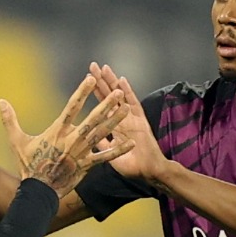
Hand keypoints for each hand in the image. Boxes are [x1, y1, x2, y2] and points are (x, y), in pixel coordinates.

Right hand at [0, 76, 131, 195]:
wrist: (37, 191)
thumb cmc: (27, 165)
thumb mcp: (17, 141)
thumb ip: (10, 120)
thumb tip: (0, 101)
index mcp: (57, 131)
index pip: (72, 106)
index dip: (82, 91)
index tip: (91, 78)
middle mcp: (72, 140)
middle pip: (93, 119)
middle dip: (107, 104)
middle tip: (118, 92)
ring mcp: (81, 153)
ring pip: (102, 134)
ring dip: (115, 121)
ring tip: (127, 109)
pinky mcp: (86, 166)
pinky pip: (105, 157)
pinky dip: (119, 150)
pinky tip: (132, 143)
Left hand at [87, 62, 165, 180]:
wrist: (149, 172)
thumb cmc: (131, 167)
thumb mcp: (110, 155)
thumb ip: (101, 144)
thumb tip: (89, 136)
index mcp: (114, 126)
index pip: (102, 105)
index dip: (95, 93)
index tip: (86, 80)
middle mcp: (122, 118)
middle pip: (110, 96)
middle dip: (101, 81)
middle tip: (92, 65)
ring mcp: (131, 118)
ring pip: (120, 96)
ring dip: (112, 82)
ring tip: (104, 67)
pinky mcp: (140, 120)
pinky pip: (133, 103)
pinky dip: (127, 91)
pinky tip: (122, 79)